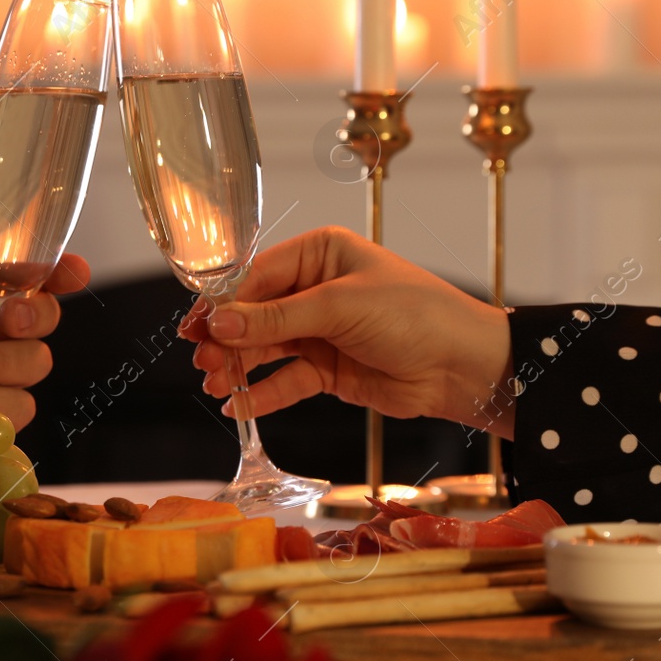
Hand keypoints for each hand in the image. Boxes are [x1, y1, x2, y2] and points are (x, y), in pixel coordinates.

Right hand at [180, 226, 514, 436]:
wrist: (464, 366)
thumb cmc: (416, 315)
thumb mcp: (340, 307)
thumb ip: (276, 318)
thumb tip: (218, 324)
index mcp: (319, 254)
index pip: (256, 276)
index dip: (223, 303)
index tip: (196, 328)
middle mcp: (316, 288)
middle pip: (255, 313)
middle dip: (227, 338)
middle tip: (203, 361)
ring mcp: (321, 330)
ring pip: (266, 348)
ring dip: (239, 367)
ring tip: (214, 384)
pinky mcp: (328, 369)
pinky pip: (286, 380)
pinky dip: (263, 393)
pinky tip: (239, 407)